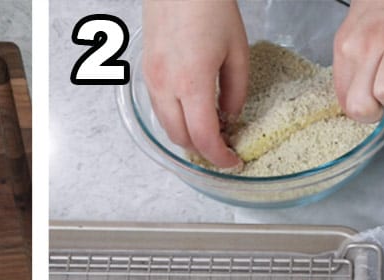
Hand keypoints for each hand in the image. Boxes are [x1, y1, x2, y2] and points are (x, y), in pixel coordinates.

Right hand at [142, 0, 247, 168]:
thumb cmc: (208, 6)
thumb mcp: (236, 50)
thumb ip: (236, 90)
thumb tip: (230, 116)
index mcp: (192, 82)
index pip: (204, 137)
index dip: (220, 156)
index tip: (233, 161)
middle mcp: (166, 86)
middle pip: (181, 138)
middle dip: (203, 150)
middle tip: (224, 148)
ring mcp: (152, 80)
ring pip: (167, 127)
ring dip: (188, 135)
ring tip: (210, 130)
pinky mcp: (147, 73)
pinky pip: (160, 109)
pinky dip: (176, 119)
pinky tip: (193, 111)